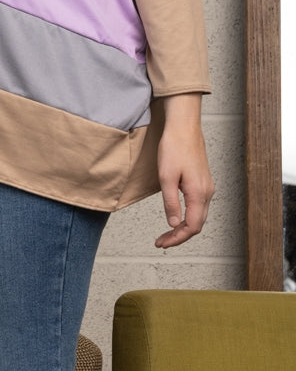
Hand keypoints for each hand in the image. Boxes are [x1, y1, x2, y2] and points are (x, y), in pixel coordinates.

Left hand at [154, 93, 213, 248]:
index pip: (192, 227)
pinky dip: (188, 216)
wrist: (184, 127)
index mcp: (199, 193)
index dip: (177, 239)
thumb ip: (171, 203)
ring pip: (198, 216)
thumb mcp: (166, 177)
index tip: (162, 243)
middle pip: (197, 224)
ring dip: (183, 227)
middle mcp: (207, 192)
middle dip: (179, 236)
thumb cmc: (174, 147)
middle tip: (162, 242)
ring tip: (167, 233)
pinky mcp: (203, 181)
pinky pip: (198, 206)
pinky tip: (177, 216)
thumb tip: (174, 225)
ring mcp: (207, 187)